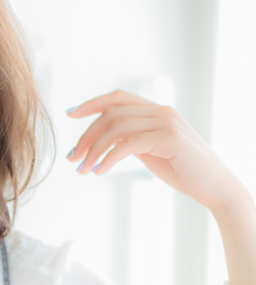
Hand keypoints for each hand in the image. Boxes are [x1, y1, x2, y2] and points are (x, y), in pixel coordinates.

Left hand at [67, 89, 247, 215]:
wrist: (214, 186)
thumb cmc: (184, 172)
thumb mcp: (152, 152)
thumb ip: (133, 141)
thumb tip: (107, 142)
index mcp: (156, 111)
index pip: (117, 98)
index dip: (91, 103)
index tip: (70, 114)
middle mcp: (161, 111)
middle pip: (111, 113)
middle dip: (86, 136)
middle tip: (72, 158)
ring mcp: (166, 122)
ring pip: (116, 127)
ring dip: (93, 149)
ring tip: (83, 169)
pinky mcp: (169, 138)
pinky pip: (128, 143)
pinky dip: (109, 157)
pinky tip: (100, 171)